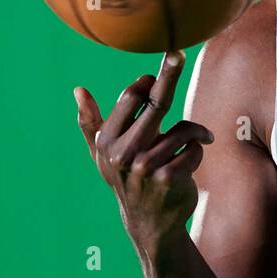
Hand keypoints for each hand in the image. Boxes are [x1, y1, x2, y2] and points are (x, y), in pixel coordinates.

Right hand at [73, 51, 214, 254]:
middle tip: (178, 54)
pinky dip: (198, 150)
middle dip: (169, 74)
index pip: (130, 98)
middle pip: (156, 103)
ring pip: (183, 128)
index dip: (147, 82)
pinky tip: (192, 160)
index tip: (155, 75)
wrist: (149, 223)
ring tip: (198, 138)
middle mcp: (124, 154)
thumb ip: (90, 123)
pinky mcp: (169, 179)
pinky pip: (193, 148)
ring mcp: (147, 167)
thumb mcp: (103, 155)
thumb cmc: (127, 181)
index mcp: (107, 142)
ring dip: (195, 132)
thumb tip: (78, 90)